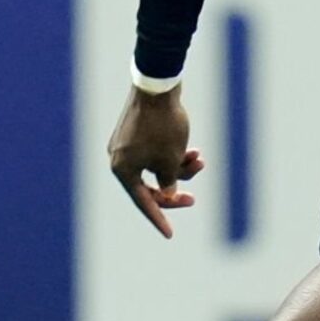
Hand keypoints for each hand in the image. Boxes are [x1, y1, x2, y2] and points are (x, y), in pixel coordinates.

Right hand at [108, 86, 202, 237]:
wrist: (158, 85)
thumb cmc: (163, 125)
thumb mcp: (170, 159)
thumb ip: (168, 182)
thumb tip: (167, 196)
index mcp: (122, 169)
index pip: (143, 201)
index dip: (159, 219)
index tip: (170, 235)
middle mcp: (119, 159)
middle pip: (149, 186)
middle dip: (173, 190)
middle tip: (193, 199)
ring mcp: (126, 145)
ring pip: (156, 167)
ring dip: (179, 167)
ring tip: (200, 159)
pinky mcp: (137, 133)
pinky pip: (155, 152)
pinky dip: (172, 153)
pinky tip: (192, 149)